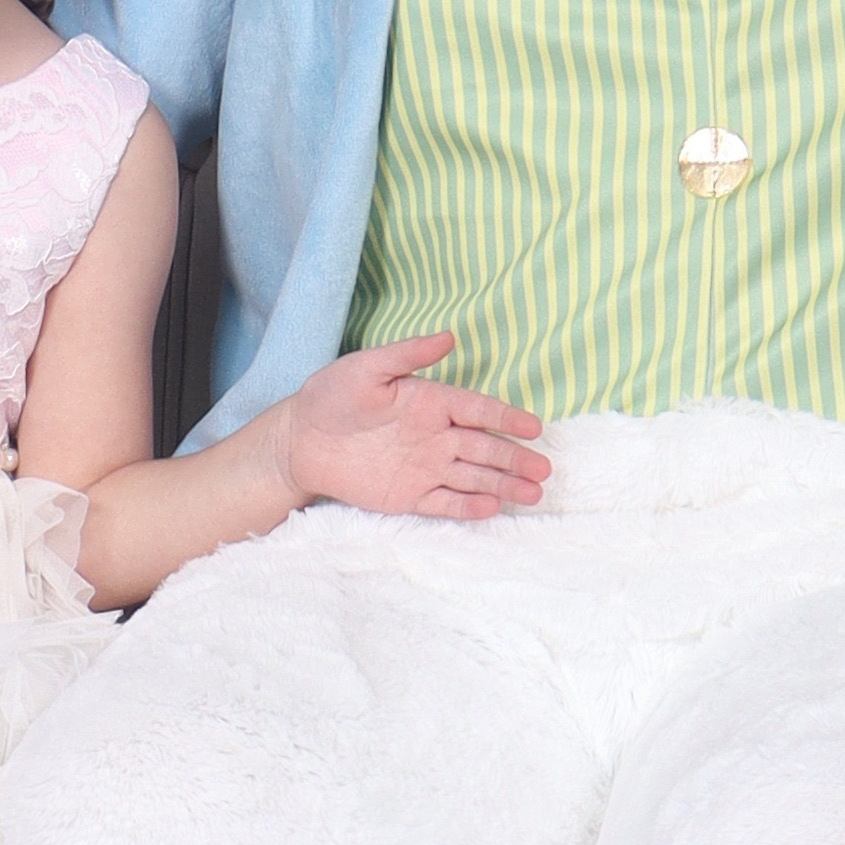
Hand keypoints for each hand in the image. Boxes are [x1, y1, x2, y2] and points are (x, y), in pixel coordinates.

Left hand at [277, 335, 550, 526]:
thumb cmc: (331, 395)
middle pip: (484, 448)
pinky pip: (444, 502)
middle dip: (515, 459)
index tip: (534, 427)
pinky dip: (467, 506)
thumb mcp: (366, 367)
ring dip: (503, 484)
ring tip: (533, 494)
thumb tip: (449, 336)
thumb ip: (407, 354)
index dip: (506, 418)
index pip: (477, 409)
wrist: (299, 440)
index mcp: (431, 401)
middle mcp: (435, 435)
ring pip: (473, 477)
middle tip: (544, 470)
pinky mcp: (409, 495)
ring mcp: (425, 467)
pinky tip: (492, 507)